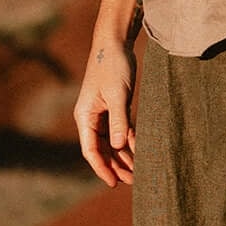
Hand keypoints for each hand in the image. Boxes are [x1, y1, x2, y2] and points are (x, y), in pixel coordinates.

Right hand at [74, 28, 137, 186]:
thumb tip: (120, 147)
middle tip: (133, 181)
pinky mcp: (113, 107)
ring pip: (111, 142)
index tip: (114, 183)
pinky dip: (128, 141)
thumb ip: (119, 121)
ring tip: (139, 171)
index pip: (91, 150)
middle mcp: (91, 117)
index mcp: (85, 116)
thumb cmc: (113, 66)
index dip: (102, 168)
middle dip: (116, 166)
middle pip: (102, 150)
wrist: (115, 42)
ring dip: (123, 156)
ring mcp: (102, 113)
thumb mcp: (118, 95)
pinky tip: (139, 151)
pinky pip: (119, 130)